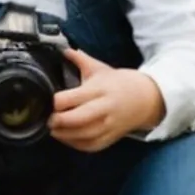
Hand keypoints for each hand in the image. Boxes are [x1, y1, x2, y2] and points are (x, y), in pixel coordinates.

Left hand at [48, 50, 165, 151]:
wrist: (147, 99)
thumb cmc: (119, 83)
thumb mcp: (100, 68)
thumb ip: (80, 59)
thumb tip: (63, 49)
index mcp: (100, 89)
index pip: (75, 97)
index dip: (58, 101)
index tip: (47, 100)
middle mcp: (105, 108)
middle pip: (79, 118)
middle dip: (59, 120)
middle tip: (47, 119)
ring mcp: (110, 125)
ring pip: (85, 135)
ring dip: (65, 135)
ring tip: (53, 129)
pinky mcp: (112, 137)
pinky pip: (92, 145)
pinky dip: (76, 145)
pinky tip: (66, 138)